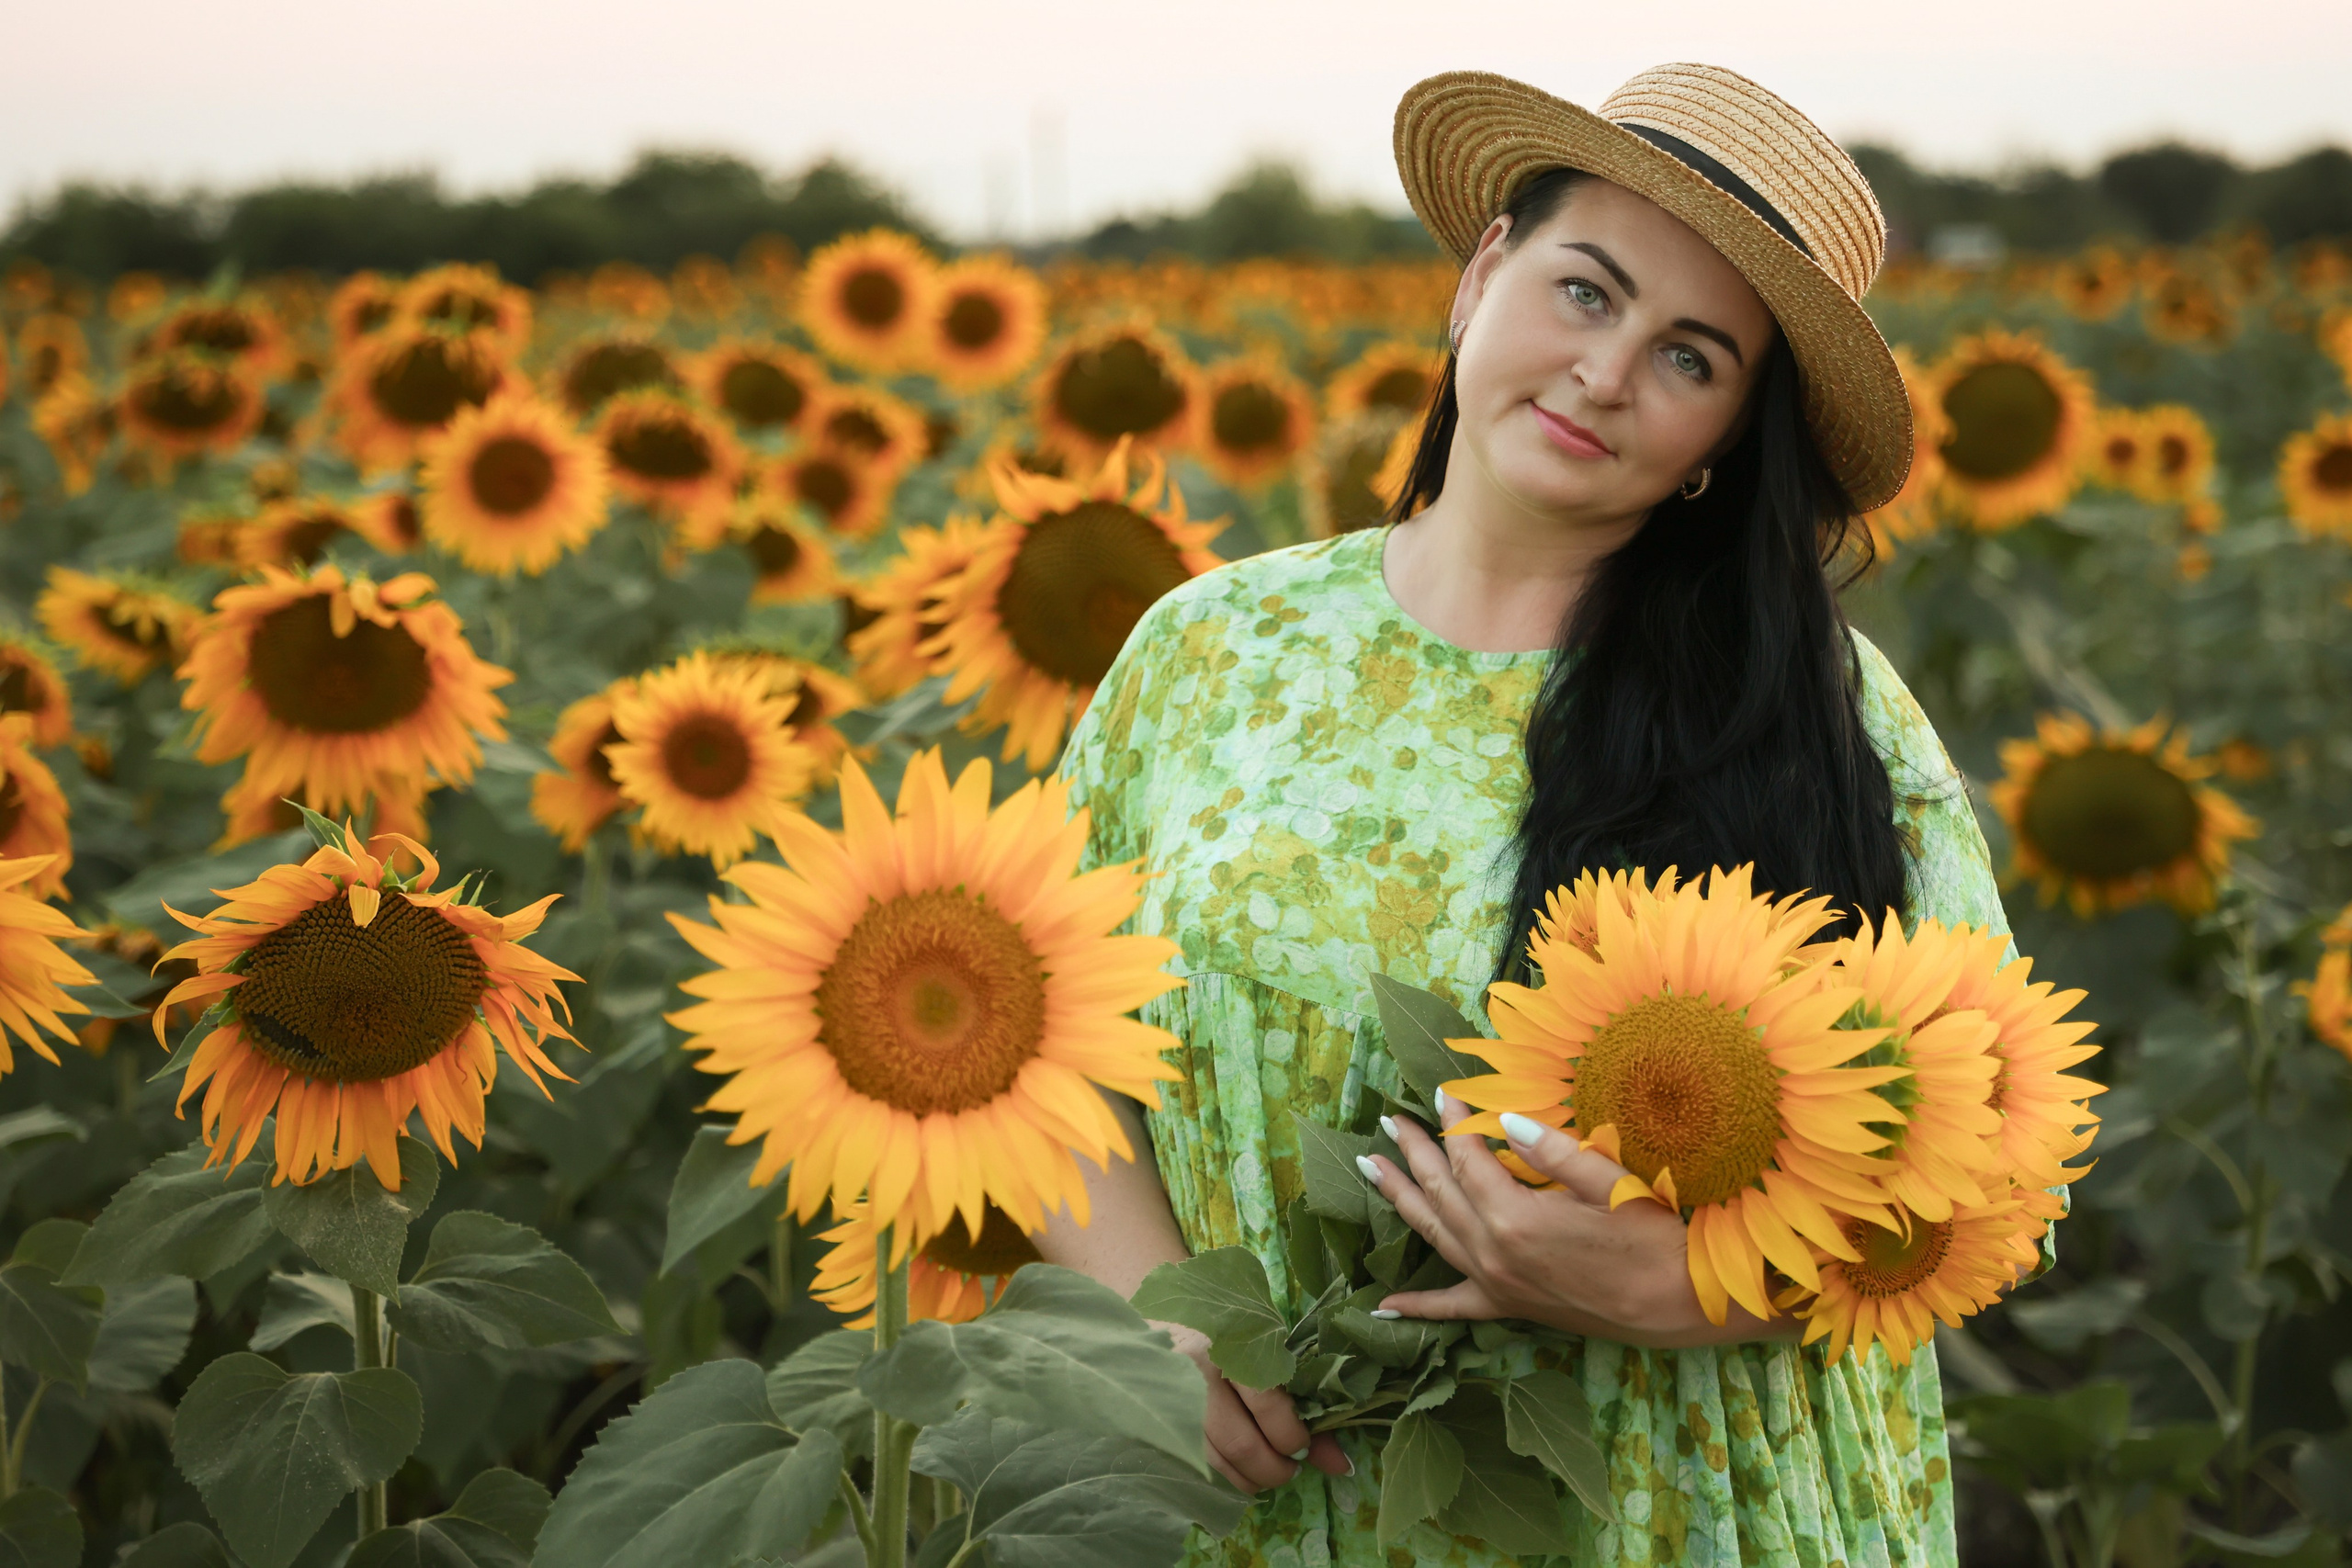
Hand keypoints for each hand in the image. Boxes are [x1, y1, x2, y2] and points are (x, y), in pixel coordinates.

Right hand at [1151, 1319, 1351, 1492]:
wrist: (1174, 1333)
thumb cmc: (1236, 1347)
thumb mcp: (1272, 1365)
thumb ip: (1305, 1411)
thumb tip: (1341, 1466)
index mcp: (1234, 1346)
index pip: (1267, 1404)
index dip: (1291, 1437)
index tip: (1303, 1446)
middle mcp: (1197, 1372)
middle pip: (1241, 1444)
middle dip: (1274, 1469)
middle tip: (1289, 1467)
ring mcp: (1172, 1400)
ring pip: (1217, 1464)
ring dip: (1251, 1481)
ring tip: (1266, 1471)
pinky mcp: (1162, 1425)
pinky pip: (1197, 1468)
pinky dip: (1225, 1480)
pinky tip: (1238, 1471)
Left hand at [1356, 1095, 1795, 1347]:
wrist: (1680, 1305)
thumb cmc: (1653, 1238)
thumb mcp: (1609, 1183)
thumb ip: (1552, 1151)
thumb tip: (1502, 1121)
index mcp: (1514, 1218)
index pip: (1467, 1159)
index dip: (1453, 1123)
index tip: (1443, 1093)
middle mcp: (1493, 1254)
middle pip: (1440, 1192)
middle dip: (1413, 1153)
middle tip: (1389, 1122)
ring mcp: (1496, 1284)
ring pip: (1433, 1235)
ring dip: (1400, 1200)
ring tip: (1371, 1169)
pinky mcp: (1509, 1307)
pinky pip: (1451, 1306)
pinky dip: (1416, 1307)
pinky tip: (1382, 1307)